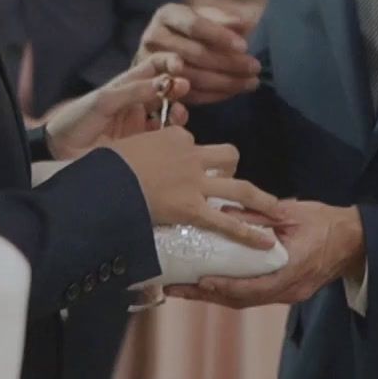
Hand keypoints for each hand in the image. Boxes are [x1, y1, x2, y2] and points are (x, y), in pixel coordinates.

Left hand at [43, 54, 190, 159]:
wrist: (62, 151)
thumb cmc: (77, 119)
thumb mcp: (104, 99)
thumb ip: (134, 90)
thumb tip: (165, 82)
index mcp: (127, 85)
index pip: (154, 67)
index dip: (168, 63)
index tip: (178, 66)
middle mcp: (137, 102)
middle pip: (166, 90)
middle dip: (178, 87)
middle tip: (182, 88)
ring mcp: (140, 124)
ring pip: (169, 113)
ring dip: (178, 111)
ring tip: (177, 113)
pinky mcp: (142, 145)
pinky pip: (164, 137)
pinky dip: (172, 134)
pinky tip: (170, 133)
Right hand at [107, 127, 281, 249]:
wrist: (101, 181)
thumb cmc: (102, 168)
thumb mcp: (119, 149)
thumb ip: (132, 152)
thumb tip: (125, 160)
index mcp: (172, 137)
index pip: (191, 142)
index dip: (189, 157)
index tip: (181, 169)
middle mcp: (190, 154)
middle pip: (225, 155)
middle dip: (231, 168)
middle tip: (229, 183)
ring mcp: (194, 181)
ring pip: (238, 186)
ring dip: (260, 199)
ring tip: (276, 210)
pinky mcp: (192, 208)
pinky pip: (226, 221)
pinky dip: (248, 232)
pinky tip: (264, 241)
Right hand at [137, 4, 260, 104]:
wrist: (166, 47)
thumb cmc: (192, 28)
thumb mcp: (206, 16)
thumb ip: (223, 19)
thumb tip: (243, 24)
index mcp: (167, 15)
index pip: (194, 25)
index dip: (220, 36)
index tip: (244, 46)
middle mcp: (154, 38)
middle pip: (195, 53)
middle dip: (229, 63)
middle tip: (255, 67)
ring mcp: (152, 65)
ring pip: (193, 77)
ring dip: (226, 82)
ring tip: (251, 82)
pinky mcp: (159, 87)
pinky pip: (190, 94)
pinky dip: (216, 95)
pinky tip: (235, 91)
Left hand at [166, 200, 364, 307]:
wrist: (355, 241)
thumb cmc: (326, 223)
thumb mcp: (294, 213)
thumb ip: (260, 216)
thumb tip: (224, 212)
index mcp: (292, 270)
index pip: (253, 286)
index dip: (225, 286)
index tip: (201, 281)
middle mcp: (288, 290)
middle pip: (242, 300)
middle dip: (207, 296)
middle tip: (177, 289)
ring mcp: (288, 294)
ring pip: (245, 301)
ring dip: (214, 296)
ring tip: (185, 289)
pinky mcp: (286, 292)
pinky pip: (253, 296)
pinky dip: (230, 292)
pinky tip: (211, 284)